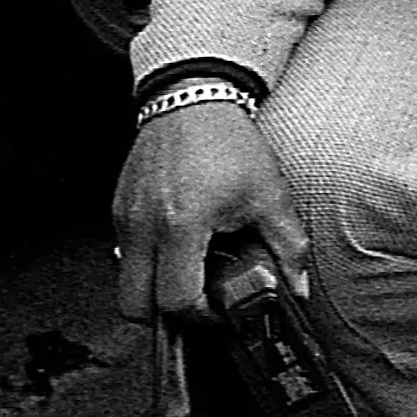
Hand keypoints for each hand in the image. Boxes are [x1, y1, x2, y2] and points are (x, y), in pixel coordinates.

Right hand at [111, 104, 311, 322]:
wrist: (191, 99)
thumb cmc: (228, 143)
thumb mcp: (269, 195)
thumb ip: (288, 247)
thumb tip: (298, 288)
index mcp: (181, 225)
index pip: (177, 300)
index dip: (202, 317)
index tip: (222, 310)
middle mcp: (143, 227)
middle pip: (135, 306)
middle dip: (167, 316)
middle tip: (200, 302)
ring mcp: (124, 219)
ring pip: (126, 283)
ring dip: (156, 289)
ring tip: (192, 271)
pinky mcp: (118, 210)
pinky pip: (125, 255)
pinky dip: (149, 263)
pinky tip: (181, 246)